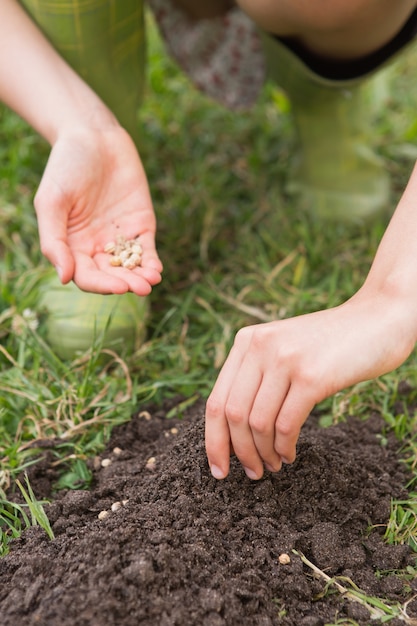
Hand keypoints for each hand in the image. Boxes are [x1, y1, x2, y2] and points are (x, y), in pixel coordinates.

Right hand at [34, 123, 161, 294]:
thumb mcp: (51, 202)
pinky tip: (156, 269)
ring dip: (141, 277)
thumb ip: (54, 240)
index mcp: (73, 246)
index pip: (86, 276)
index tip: (117, 287)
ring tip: (151, 282)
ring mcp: (120, 237)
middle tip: (140, 288)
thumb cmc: (65, 167)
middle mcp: (96, 246)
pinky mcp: (141, 225)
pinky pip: (146, 250)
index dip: (101, 285)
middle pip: (111, 275)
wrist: (93, 136)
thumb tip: (64, 278)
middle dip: (126, 283)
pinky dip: (151, 261)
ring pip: (131, 267)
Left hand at [205, 291, 414, 479]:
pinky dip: (284, 448)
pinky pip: (286, 425)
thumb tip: (234, 427)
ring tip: (274, 465)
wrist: (379, 318)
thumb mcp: (284, 346)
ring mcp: (285, 359)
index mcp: (246, 341)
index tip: (218, 469)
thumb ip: (258, 372)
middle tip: (252, 474)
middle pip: (232, 415)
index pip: (216, 400)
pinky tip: (289, 455)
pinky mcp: (312, 376)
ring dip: (263, 454)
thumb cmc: (332, 342)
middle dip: (239, 453)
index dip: (214, 441)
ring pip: (258, 424)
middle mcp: (260, 346)